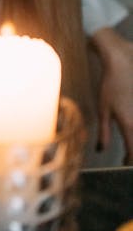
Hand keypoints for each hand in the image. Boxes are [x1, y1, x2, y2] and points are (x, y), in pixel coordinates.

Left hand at [92, 27, 132, 163]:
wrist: (123, 63)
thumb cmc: (111, 86)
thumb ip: (104, 132)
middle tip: (128, 160)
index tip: (124, 167)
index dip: (129, 163)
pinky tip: (131, 131)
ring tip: (130, 147)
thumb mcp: (103, 109)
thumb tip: (101, 150)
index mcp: (129, 125)